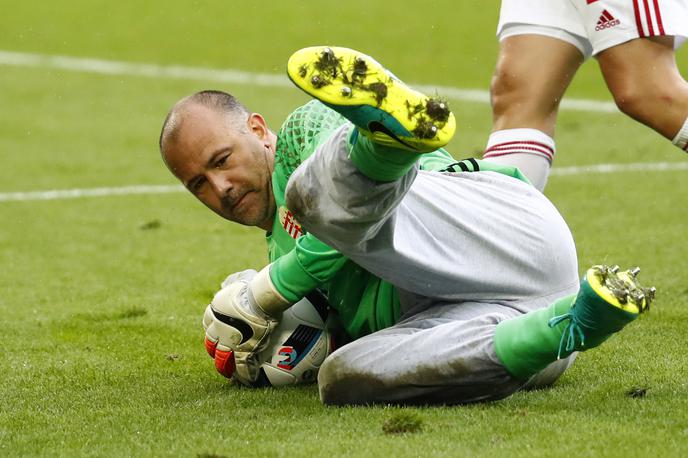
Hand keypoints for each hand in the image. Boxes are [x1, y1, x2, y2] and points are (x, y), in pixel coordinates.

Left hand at [203, 270, 277, 384]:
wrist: (259, 299)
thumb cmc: (251, 287)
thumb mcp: (238, 280)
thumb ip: (232, 282)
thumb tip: (227, 284)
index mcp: (214, 312)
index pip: (208, 324)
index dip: (213, 330)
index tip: (217, 334)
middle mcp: (217, 329)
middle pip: (211, 344)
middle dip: (215, 350)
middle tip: (220, 356)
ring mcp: (229, 342)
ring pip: (222, 359)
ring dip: (225, 367)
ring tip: (230, 374)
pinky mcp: (243, 351)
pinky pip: (242, 367)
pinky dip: (246, 375)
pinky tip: (250, 380)